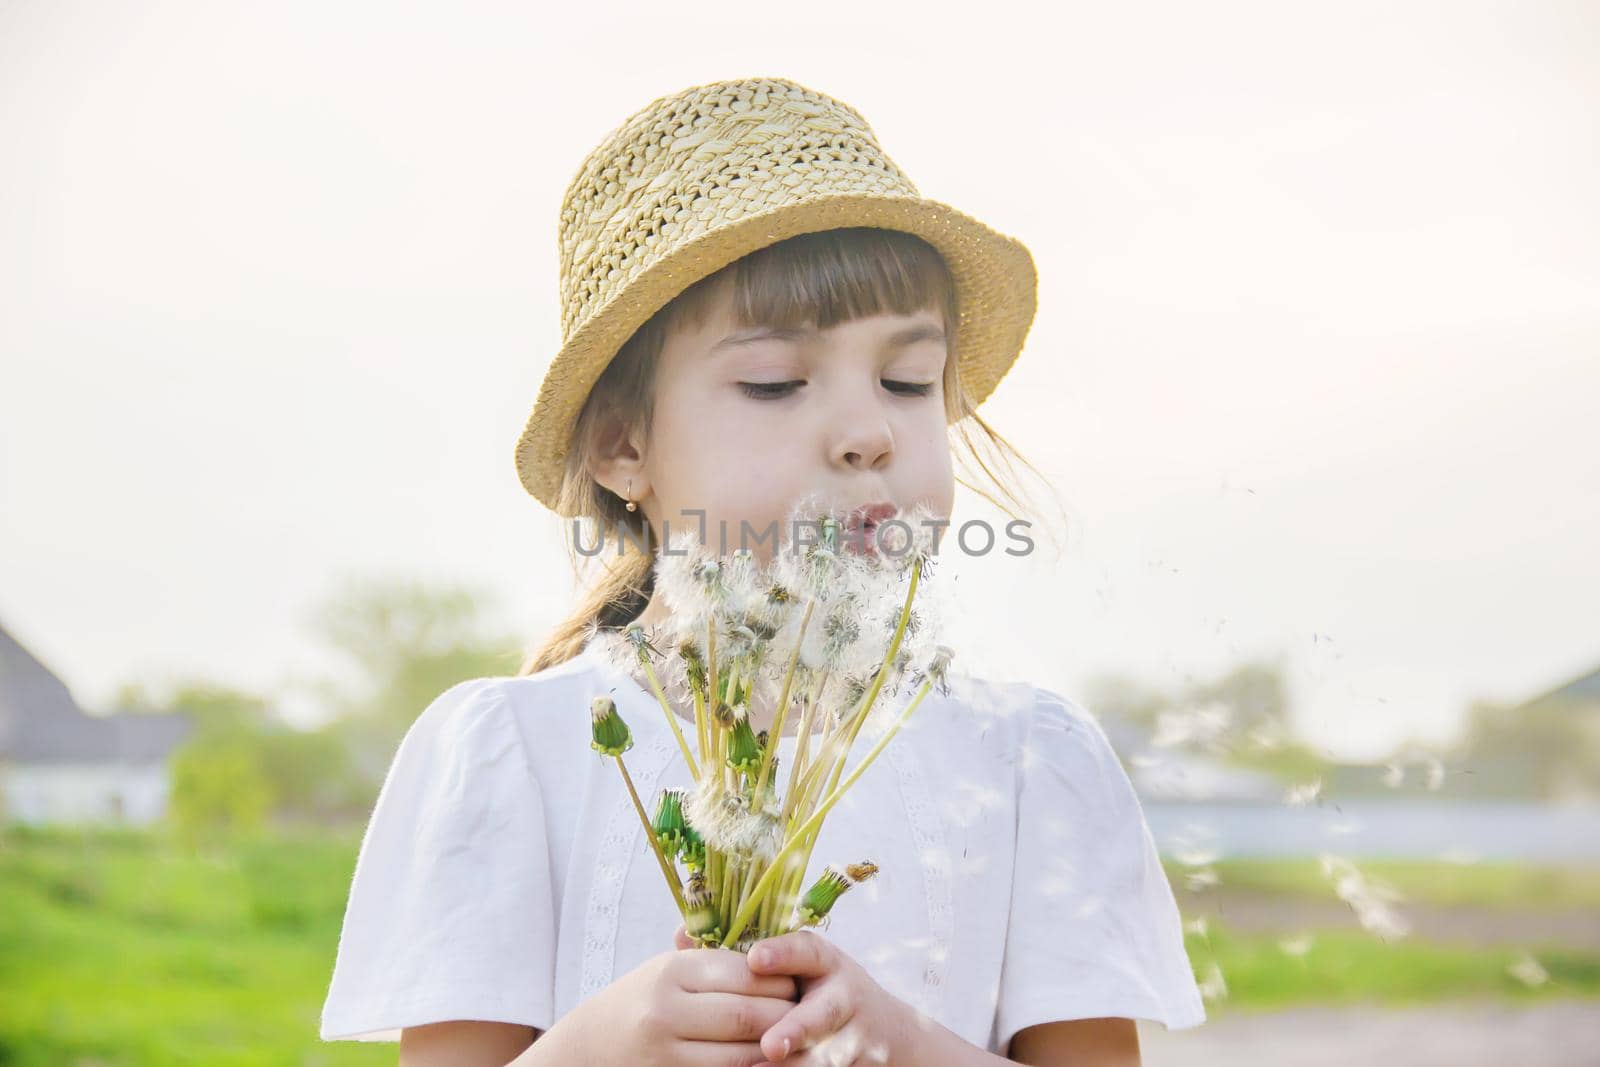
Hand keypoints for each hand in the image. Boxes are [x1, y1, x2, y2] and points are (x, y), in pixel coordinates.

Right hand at [549, 931, 800, 1066]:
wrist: (589, 1048)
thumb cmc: (640, 1000)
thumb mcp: (667, 969)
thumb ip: (713, 959)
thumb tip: (774, 945)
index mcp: (672, 972)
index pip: (743, 972)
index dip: (779, 978)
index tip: (799, 980)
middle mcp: (667, 1011)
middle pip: (748, 1014)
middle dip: (786, 1015)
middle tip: (807, 1011)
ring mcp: (667, 1053)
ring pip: (743, 1055)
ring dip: (776, 1048)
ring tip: (795, 1038)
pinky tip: (766, 1060)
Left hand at [743, 929, 912, 1064]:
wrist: (890, 1033)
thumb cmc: (825, 994)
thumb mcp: (809, 969)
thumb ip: (766, 961)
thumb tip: (689, 940)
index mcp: (827, 964)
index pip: (806, 952)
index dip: (783, 954)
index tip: (754, 959)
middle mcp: (846, 997)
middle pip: (823, 1014)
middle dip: (796, 1029)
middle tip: (769, 1045)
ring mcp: (859, 1037)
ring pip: (828, 1057)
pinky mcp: (862, 1066)